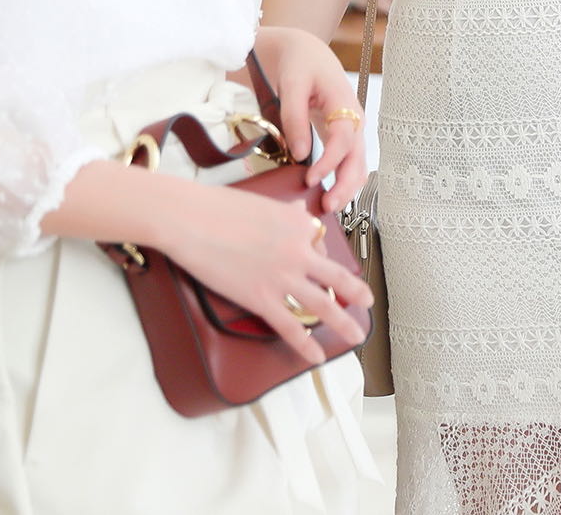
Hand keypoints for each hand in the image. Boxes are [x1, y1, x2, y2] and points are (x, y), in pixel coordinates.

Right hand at [160, 179, 372, 361]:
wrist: (192, 219)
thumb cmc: (220, 206)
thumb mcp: (265, 203)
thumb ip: (286, 213)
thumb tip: (297, 212)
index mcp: (300, 224)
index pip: (320, 244)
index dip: (317, 255)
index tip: (312, 261)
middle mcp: (299, 251)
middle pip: (337, 276)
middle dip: (356, 292)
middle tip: (368, 302)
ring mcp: (282, 277)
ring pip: (322, 304)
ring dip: (343, 323)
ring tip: (357, 335)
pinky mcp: (262, 298)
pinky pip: (291, 327)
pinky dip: (306, 345)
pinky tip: (318, 356)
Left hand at [254, 25, 368, 213]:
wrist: (304, 51)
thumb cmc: (299, 63)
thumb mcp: (291, 83)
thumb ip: (294, 117)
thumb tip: (301, 154)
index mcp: (344, 102)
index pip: (344, 139)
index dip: (329, 162)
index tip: (309, 180)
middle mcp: (353, 119)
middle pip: (359, 158)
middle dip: (346, 186)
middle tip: (326, 207)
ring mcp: (351, 129)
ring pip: (358, 165)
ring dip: (346, 188)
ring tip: (327, 207)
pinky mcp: (342, 137)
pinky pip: (349, 163)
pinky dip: (342, 181)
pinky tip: (327, 195)